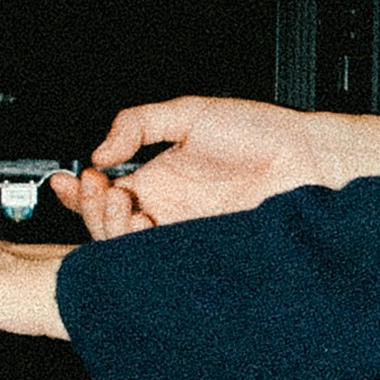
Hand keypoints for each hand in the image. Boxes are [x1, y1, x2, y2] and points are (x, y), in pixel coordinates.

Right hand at [55, 93, 379, 235]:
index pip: (104, 195)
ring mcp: (185, 234)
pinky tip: (145, 234)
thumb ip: (140, 124)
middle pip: (109, 227)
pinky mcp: (206, 254)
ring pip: (131, 250)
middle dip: (95, 210)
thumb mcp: (190, 114)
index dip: (80, 193)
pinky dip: (145, 253)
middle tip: (105, 191)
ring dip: (116, 231)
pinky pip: (165, 265)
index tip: (70, 182)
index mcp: (157, 180)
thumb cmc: (261, 132)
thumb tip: (101, 149)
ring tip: (130, 209)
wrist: (308, 158)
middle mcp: (167, 211)